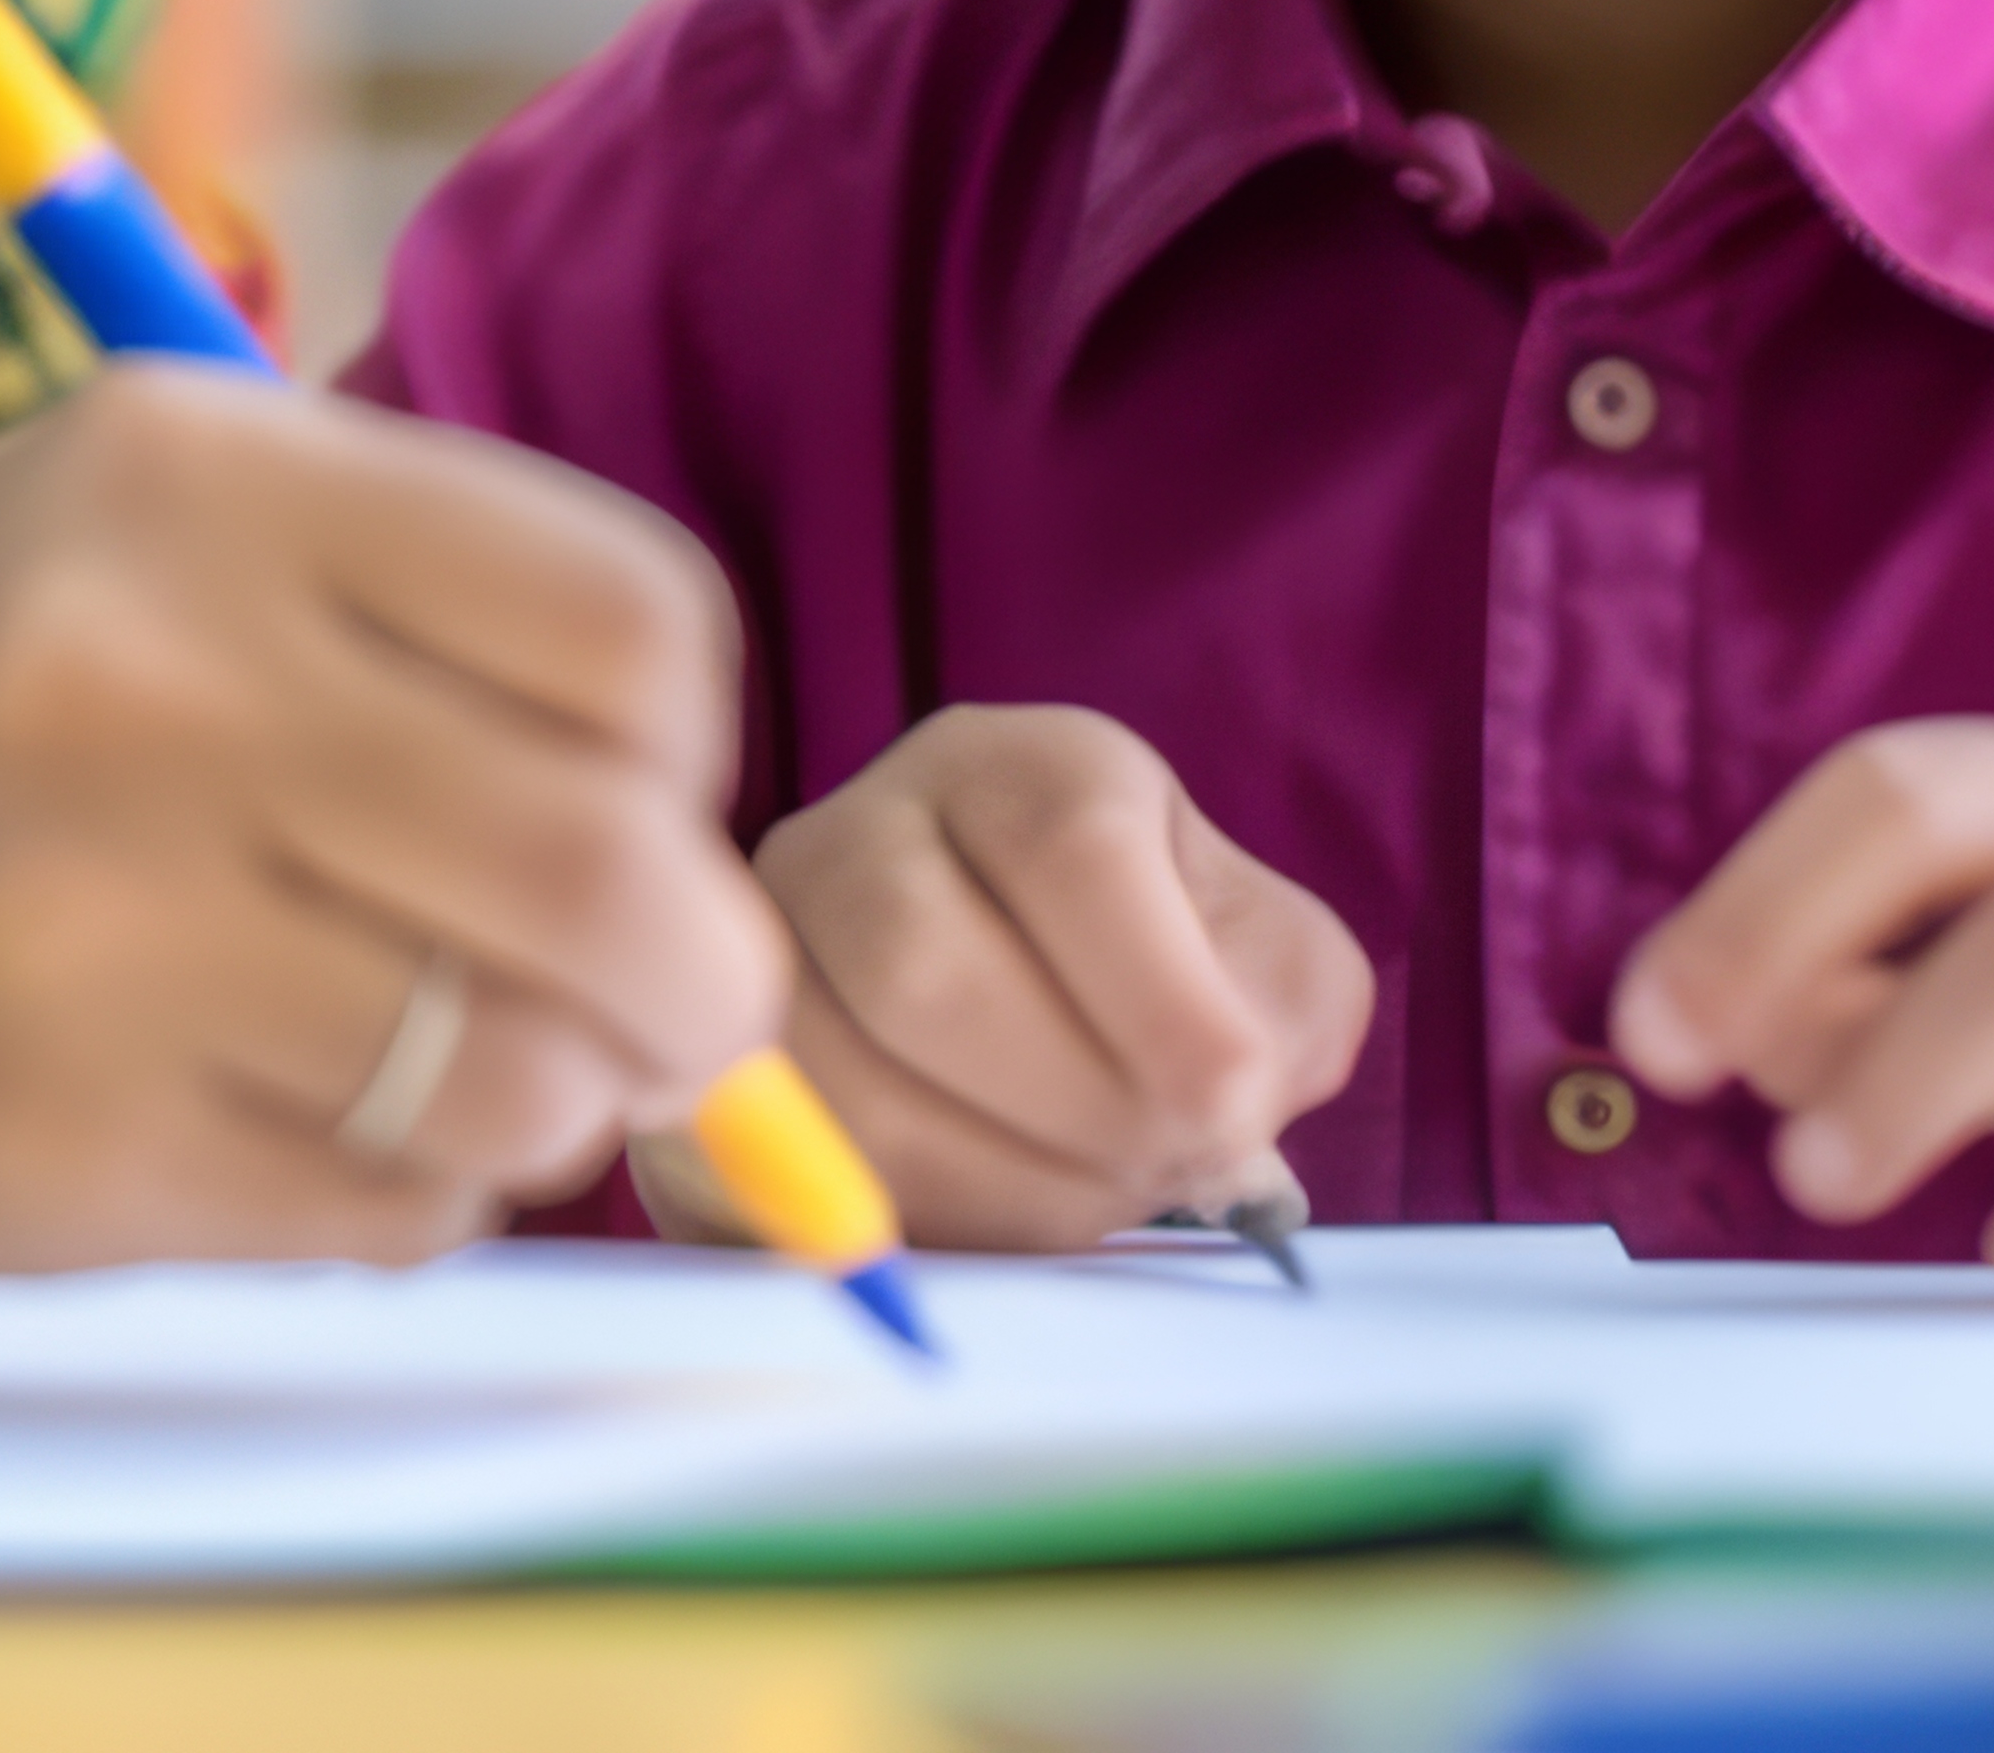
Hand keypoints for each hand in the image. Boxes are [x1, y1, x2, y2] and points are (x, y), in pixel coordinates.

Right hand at [0, 359, 788, 1281]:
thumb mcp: (116, 540)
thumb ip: (398, 642)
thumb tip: (694, 863)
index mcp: (192, 474)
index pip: (629, 622)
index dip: (676, 740)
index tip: (616, 787)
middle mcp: (154, 674)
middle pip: (622, 867)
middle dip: (683, 976)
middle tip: (641, 1004)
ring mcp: (104, 921)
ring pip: (531, 1070)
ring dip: (545, 1104)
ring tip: (438, 1069)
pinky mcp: (70, 1142)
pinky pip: (393, 1211)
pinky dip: (403, 1199)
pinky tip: (285, 1132)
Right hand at [728, 704, 1367, 1251]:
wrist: (1041, 1042)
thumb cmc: (1166, 993)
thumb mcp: (1266, 966)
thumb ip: (1282, 1010)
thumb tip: (1227, 1108)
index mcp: (1020, 769)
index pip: (1068, 848)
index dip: (1160, 1000)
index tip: (1232, 1107)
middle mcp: (864, 828)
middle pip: (925, 968)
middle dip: (1072, 1109)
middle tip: (1157, 1168)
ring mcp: (761, 950)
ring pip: (843, 1082)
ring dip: (999, 1185)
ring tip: (1089, 1198)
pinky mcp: (711, 1074)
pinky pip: (780, 1171)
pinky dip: (905, 1226)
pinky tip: (992, 1223)